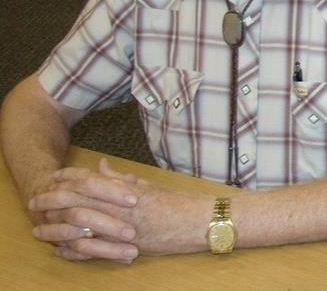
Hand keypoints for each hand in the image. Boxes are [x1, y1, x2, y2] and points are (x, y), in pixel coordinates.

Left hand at [34, 159, 210, 257]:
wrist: (199, 222)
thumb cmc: (177, 203)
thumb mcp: (147, 186)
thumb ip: (120, 178)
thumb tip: (99, 166)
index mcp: (127, 190)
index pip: (90, 181)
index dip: (68, 179)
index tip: (53, 177)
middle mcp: (122, 207)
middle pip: (78, 202)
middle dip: (53, 201)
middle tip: (36, 201)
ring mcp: (124, 228)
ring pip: (82, 227)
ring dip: (57, 228)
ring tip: (40, 228)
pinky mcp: (128, 246)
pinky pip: (95, 250)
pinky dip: (75, 251)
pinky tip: (62, 250)